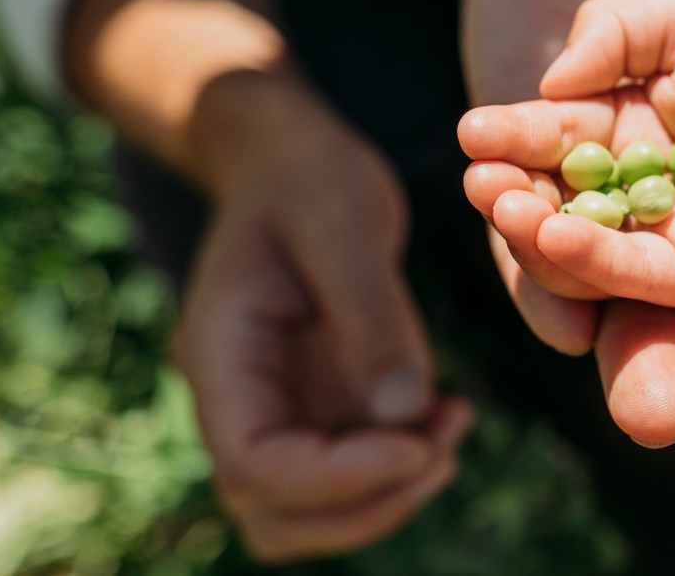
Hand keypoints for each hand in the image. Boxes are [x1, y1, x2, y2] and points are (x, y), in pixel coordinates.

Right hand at [170, 74, 471, 561]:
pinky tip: (452, 411)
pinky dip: (404, 464)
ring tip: (451, 431)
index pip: (255, 462)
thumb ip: (372, 316)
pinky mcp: (319, 405)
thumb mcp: (345, 222)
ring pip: (308, 511)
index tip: (418, 444)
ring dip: (385, 496)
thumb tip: (404, 415)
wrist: (295, 163)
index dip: (337, 477)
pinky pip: (351, 472)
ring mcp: (278, 407)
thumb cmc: (310, 177)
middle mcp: (240, 396)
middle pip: (270, 512)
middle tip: (439, 452)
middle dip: (361, 505)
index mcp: (222, 353)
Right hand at [463, 0, 674, 311]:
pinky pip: (638, 274)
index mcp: (623, 132)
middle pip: (555, 202)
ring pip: (585, 246)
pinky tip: (554, 235)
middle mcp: (636, 192)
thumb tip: (550, 81)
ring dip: (535, 231)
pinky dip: (591, 261)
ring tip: (504, 205)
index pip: (551, 141)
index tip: (474, 132)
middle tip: (481, 182)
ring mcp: (668, 239)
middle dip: (513, 195)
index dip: (510, 138)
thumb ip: (612, 32)